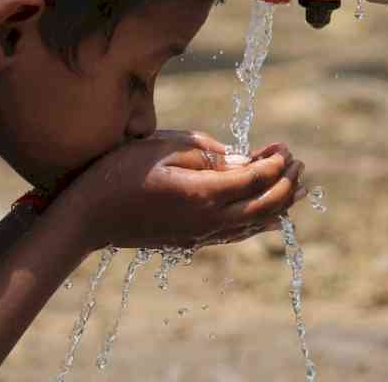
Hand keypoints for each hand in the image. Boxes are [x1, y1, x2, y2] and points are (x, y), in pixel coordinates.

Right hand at [63, 131, 303, 250]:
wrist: (89, 217)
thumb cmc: (120, 173)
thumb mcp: (162, 147)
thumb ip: (207, 152)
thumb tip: (243, 161)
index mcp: (205, 192)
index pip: (258, 178)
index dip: (276, 161)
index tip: (285, 145)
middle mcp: (211, 220)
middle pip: (267, 205)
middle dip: (288, 182)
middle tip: (298, 161)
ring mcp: (202, 235)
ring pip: (258, 224)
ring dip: (281, 202)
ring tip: (297, 185)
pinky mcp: (192, 241)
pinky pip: (239, 233)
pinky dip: (261, 221)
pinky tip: (268, 213)